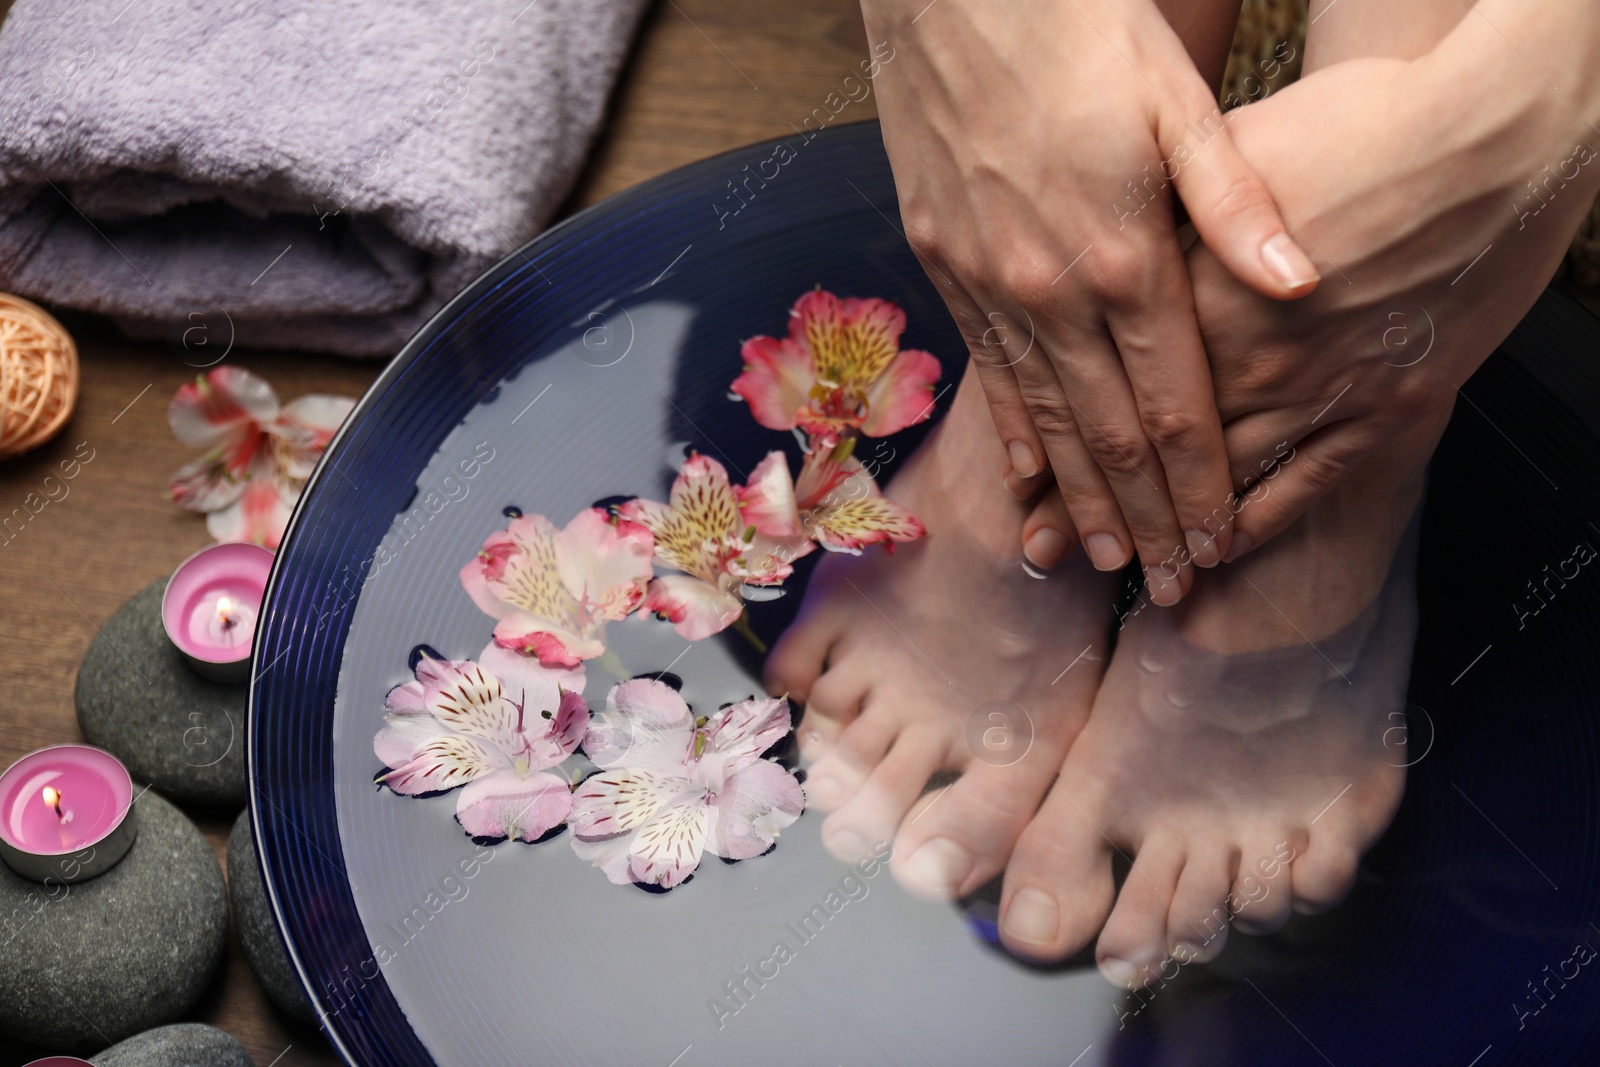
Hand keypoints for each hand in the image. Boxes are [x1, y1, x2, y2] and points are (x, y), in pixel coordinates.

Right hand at [860, 0, 1320, 603]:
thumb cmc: (1078, 28)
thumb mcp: (1178, 99)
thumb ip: (1237, 203)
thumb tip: (1301, 284)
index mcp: (1119, 253)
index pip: (1168, 404)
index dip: (1198, 484)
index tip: (1219, 542)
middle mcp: (1046, 288)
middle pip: (1104, 434)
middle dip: (1143, 518)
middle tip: (1166, 583)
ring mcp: (986, 283)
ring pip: (1041, 416)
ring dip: (1075, 496)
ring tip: (1098, 557)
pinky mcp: (944, 264)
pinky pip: (987, 372)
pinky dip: (1013, 435)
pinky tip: (1026, 479)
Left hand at [1021, 46, 1599, 561]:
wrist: (1494, 141)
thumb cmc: (1364, 126)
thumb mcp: (1228, 149)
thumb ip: (1163, 218)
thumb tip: (1108, 240)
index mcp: (1194, 295)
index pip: (1109, 390)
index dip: (1063, 446)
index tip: (1025, 489)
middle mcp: (1248, 359)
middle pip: (1155, 448)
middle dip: (1096, 506)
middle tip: (1046, 551)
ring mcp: (1320, 390)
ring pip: (1223, 481)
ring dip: (1169, 531)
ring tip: (1122, 572)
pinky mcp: (1387, 408)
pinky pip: (1308, 483)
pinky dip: (1260, 522)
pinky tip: (1223, 551)